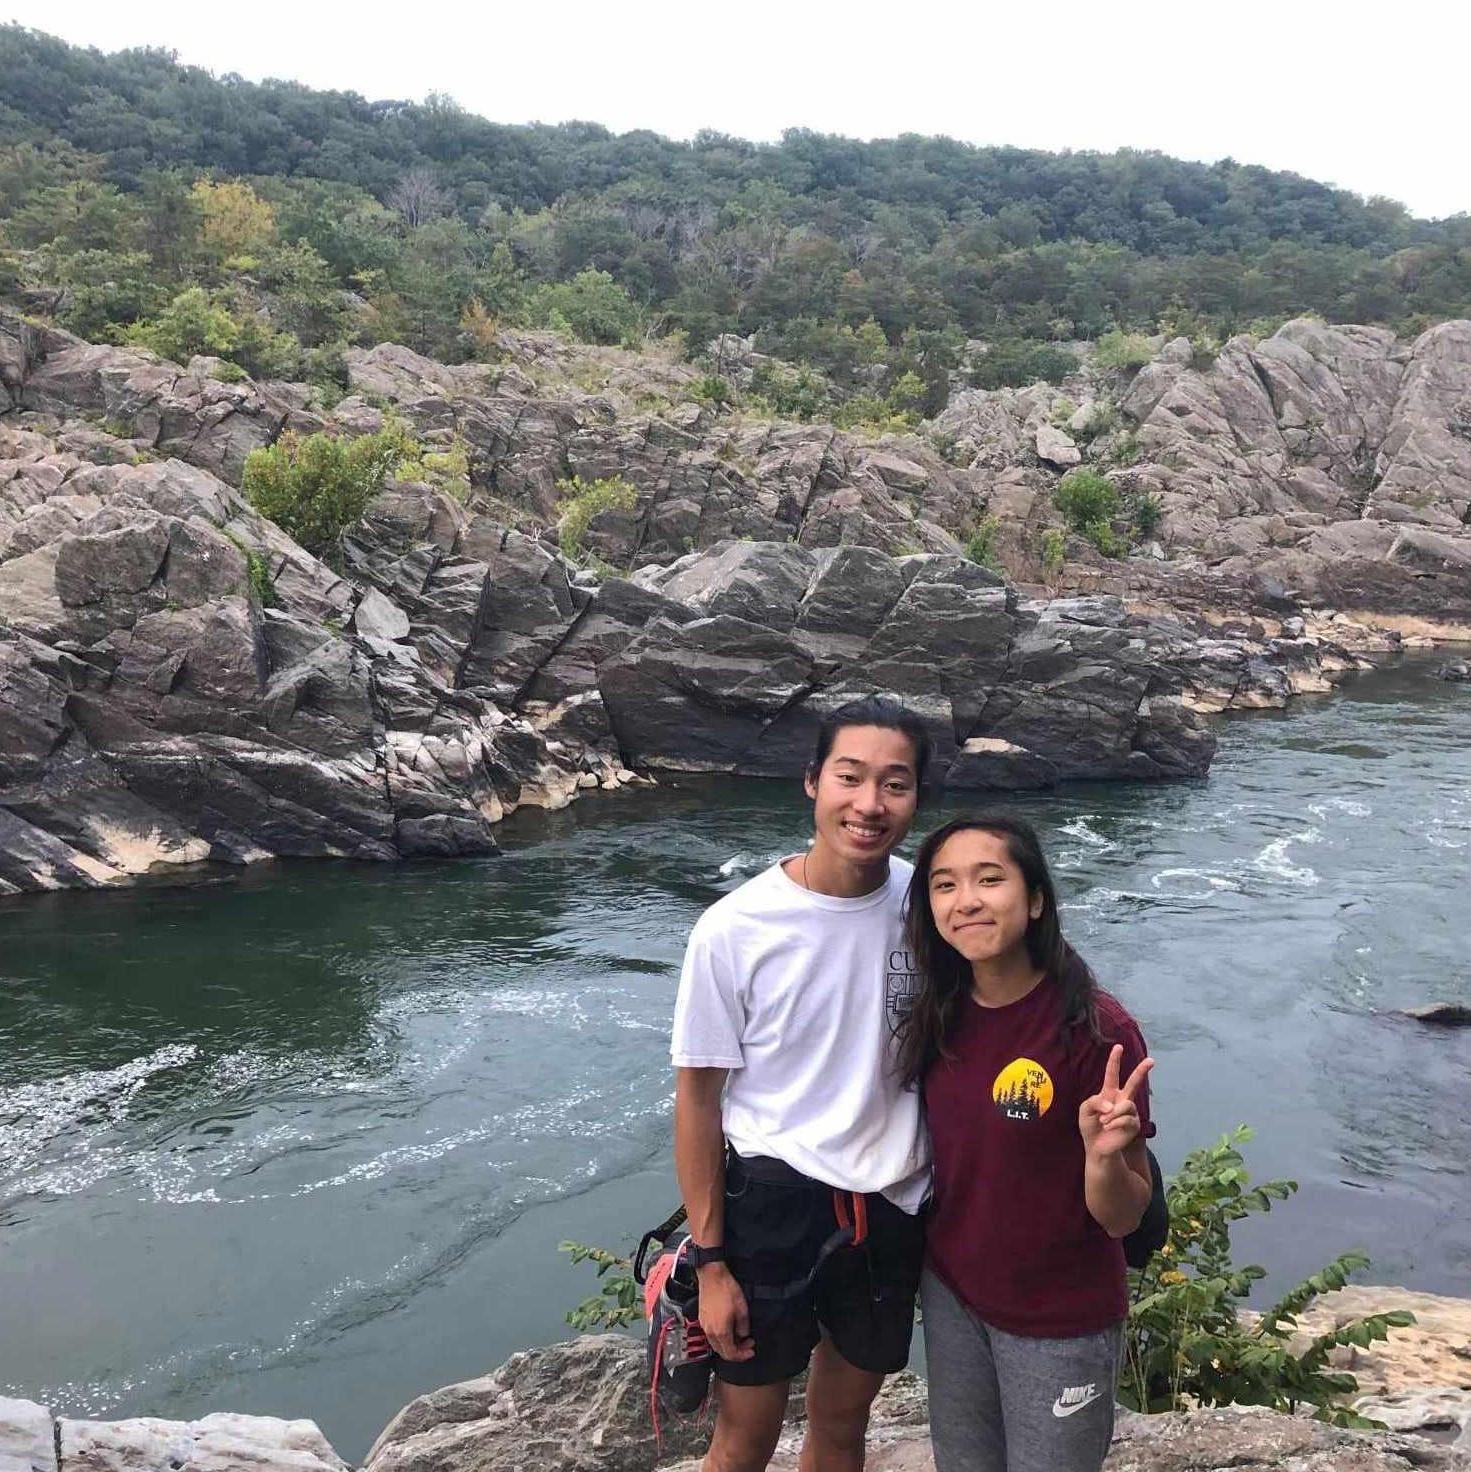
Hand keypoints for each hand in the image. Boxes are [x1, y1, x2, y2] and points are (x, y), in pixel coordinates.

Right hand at [695, 1263, 753, 1360]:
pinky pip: (712, 1335)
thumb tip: (743, 1335)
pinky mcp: (703, 1318)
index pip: (731, 1354)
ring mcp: (705, 1325)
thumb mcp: (742, 1310)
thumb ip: (744, 1327)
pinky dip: (722, 1337)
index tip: (750, 1351)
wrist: (712, 1275)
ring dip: (729, 1344)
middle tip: (747, 1344)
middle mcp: (710, 1332)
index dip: (743, 1355)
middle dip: (737, 1351)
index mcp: (720, 1332)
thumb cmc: (726, 1289)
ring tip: (740, 1336)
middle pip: (722, 1352)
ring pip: (717, 1344)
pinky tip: (729, 1328)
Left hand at [1079, 1043, 1152, 1159]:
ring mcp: (1129, 1112)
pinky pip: (1126, 1119)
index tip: (1118, 1047)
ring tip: (1104, 1122)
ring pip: (1126, 1105)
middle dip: (1142, 1070)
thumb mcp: (1085, 1109)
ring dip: (1112, 1114)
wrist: (1096, 1146)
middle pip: (1134, 1083)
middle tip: (1151, 1060)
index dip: (1114, 1060)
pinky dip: (1115, 1123)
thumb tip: (1111, 1105)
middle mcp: (1122, 1100)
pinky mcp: (1134, 1125)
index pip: (1112, 1073)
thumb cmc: (1090, 1126)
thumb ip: (1095, 1101)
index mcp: (1109, 1093)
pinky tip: (1109, 1128)